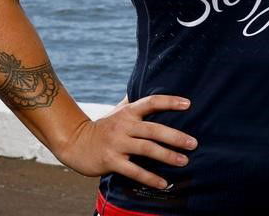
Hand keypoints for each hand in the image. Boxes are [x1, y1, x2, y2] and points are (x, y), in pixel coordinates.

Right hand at [55, 95, 195, 189]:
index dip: (169, 101)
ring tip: (184, 161)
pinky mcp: (111, 161)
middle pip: (153, 130)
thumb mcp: (118, 111)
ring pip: (146, 149)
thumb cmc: (104, 126)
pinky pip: (134, 171)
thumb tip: (153, 85)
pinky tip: (163, 182)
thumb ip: (135, 102)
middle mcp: (123, 126)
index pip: (151, 102)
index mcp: (128, 112)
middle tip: (194, 143)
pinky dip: (149, 177)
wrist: (75, 143)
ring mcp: (117, 144)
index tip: (188, 104)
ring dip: (167, 156)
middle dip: (175, 137)